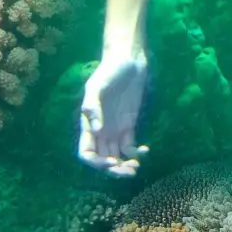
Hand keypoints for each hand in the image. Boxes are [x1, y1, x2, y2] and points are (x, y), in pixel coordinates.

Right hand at [77, 56, 149, 174]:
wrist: (129, 60)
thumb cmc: (109, 70)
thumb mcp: (97, 85)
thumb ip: (93, 106)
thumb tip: (97, 130)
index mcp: (89, 125)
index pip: (86, 153)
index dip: (95, 163)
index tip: (110, 162)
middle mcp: (101, 131)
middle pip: (102, 159)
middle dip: (113, 170)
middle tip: (128, 172)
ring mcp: (115, 129)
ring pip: (116, 157)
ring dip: (124, 166)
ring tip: (136, 167)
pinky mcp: (129, 125)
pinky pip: (130, 147)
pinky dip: (136, 153)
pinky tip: (145, 151)